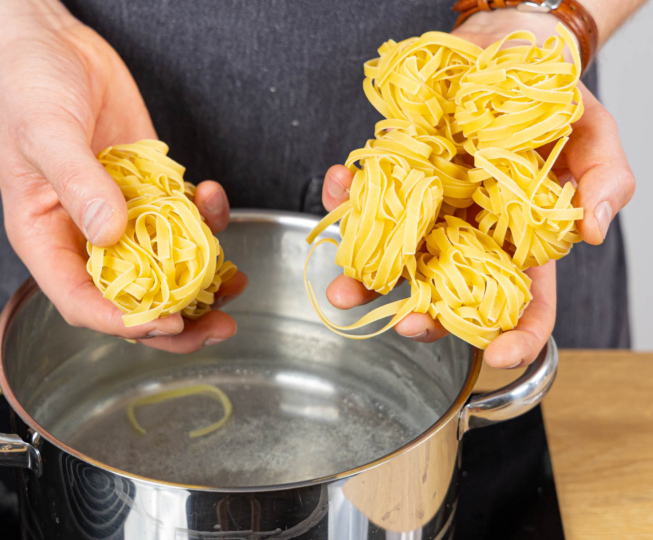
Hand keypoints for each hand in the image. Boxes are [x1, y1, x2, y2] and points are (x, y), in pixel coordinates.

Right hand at [0, 3, 246, 351]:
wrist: (49, 45)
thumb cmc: (25, 89)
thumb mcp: (45, 134)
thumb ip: (78, 184)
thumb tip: (110, 231)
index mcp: (47, 238)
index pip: (82, 301)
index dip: (124, 321)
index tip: (165, 322)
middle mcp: (85, 235)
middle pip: (131, 296)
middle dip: (175, 319)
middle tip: (217, 327)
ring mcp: (121, 212)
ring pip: (163, 264)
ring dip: (202, 277)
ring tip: (235, 281)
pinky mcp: (148, 187)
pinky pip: (181, 216)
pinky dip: (204, 217)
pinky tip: (214, 197)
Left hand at [321, 9, 633, 367]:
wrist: (502, 57)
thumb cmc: (549, 105)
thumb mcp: (593, 137)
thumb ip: (603, 182)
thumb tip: (593, 231)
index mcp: (519, 242)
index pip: (523, 305)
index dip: (515, 338)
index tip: (497, 356)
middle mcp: (468, 236)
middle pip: (447, 295)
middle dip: (424, 316)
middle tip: (406, 321)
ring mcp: (428, 212)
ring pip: (394, 259)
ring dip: (364, 275)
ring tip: (344, 287)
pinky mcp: (395, 182)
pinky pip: (365, 199)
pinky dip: (345, 196)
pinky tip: (339, 183)